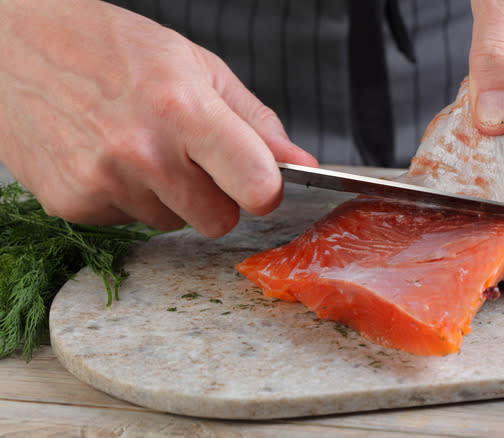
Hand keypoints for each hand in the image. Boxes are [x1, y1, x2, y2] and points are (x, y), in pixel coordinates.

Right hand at [0, 0, 316, 236]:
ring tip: (138, 145)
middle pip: (220, 220)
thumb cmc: (112, 47)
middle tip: (189, 154)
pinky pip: (130, 223)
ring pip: (174, 223)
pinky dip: (127, 198)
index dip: (265, 188)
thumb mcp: (197, 67)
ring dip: (168, 195)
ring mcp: (103, 182)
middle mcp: (143, 152)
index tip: (259, 180)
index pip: (258, 187)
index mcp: (184, 110)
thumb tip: (303, 163)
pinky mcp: (71, 204)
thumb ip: (256, 122)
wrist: (11, 45)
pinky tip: (106, 157)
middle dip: (216, 195)